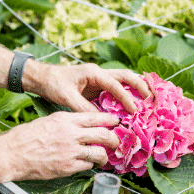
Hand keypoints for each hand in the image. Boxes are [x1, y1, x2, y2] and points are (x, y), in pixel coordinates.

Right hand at [0, 112, 119, 180]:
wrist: (11, 153)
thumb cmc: (26, 136)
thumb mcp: (49, 120)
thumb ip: (67, 122)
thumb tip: (83, 125)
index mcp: (66, 119)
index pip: (96, 116)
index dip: (110, 120)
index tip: (116, 122)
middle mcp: (71, 134)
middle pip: (103, 134)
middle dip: (114, 139)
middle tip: (116, 142)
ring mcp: (70, 152)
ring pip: (99, 153)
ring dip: (104, 156)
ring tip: (103, 157)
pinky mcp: (67, 167)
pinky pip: (87, 166)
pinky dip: (89, 165)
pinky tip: (86, 164)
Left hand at [24, 62, 150, 113]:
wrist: (42, 78)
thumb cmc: (53, 84)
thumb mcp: (66, 97)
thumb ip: (82, 107)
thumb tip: (99, 120)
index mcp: (93, 73)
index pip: (115, 84)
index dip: (126, 98)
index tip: (134, 110)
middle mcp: (98, 73)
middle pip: (125, 76)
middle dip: (140, 85)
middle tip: (151, 99)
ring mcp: (98, 79)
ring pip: (122, 80)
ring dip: (135, 88)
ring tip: (148, 100)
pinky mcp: (96, 86)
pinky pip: (114, 89)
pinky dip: (125, 95)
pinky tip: (131, 106)